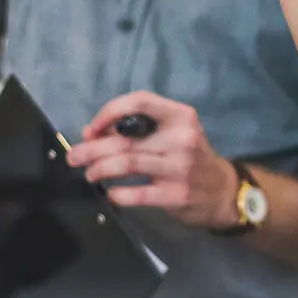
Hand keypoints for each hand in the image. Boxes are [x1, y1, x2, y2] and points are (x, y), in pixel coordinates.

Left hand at [66, 92, 240, 230]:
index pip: (139, 102)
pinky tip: (111, 193)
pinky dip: (117, 194)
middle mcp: (181, 138)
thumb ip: (139, 129)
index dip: (109, 112)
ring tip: (88, 173)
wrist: (223, 191)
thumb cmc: (192, 157)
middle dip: (92, 148)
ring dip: (99, 168)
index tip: (91, 129)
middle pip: (126, 138)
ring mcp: (179, 167)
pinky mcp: (175, 195)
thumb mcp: (174, 134)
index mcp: (180, 116)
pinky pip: (136, 193)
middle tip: (74, 156)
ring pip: (127, 163)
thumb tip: (92, 132)